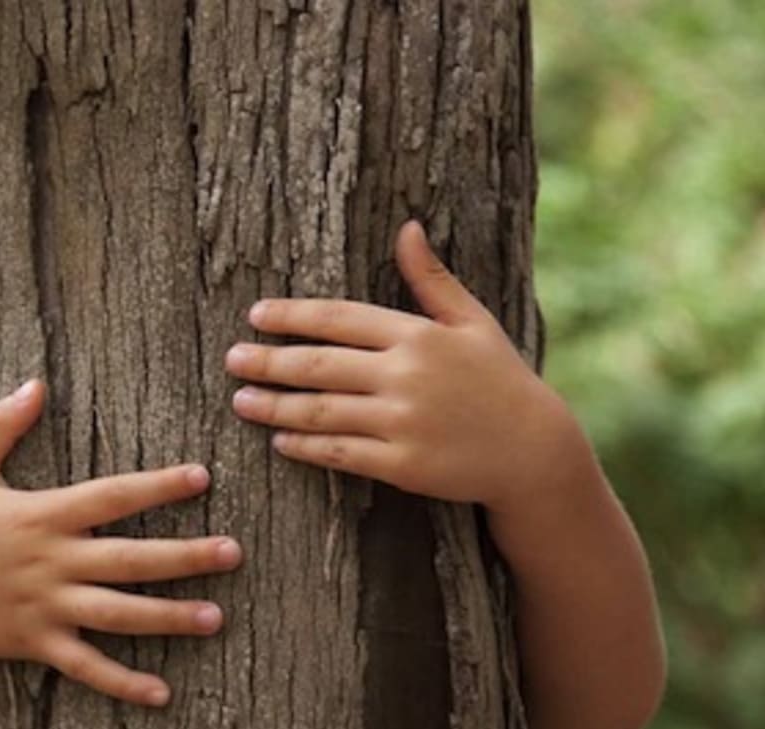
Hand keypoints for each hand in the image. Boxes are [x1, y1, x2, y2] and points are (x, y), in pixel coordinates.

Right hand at [0, 378, 242, 707]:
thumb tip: (35, 384)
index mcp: (41, 515)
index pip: (111, 497)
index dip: (158, 486)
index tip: (202, 478)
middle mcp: (50, 562)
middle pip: (130, 558)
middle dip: (185, 556)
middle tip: (234, 553)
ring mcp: (44, 606)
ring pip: (118, 614)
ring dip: (169, 618)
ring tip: (216, 617)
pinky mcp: (33, 643)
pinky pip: (85, 666)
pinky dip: (122, 683)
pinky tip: (162, 693)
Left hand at [224, 220, 582, 512]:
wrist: (533, 451)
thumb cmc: (499, 380)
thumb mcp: (473, 322)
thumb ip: (431, 279)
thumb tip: (408, 227)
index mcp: (419, 336)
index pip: (339, 319)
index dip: (292, 316)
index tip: (256, 315)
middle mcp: (406, 376)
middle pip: (318, 365)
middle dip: (268, 361)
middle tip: (232, 359)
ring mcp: (402, 422)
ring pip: (320, 411)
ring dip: (274, 407)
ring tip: (241, 401)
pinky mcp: (402, 465)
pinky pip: (340, 453)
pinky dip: (305, 447)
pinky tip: (280, 442)